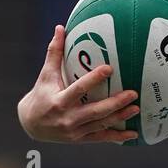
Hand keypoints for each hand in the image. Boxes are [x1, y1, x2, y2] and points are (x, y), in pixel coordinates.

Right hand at [17, 25, 139, 143]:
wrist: (31, 124)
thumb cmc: (41, 94)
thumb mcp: (46, 74)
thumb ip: (55, 52)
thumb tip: (60, 28)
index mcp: (59, 101)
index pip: (78, 88)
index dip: (94, 79)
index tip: (110, 68)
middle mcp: (67, 118)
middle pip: (95, 110)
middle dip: (115, 103)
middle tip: (133, 93)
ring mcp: (74, 131)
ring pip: (101, 124)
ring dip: (120, 117)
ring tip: (136, 108)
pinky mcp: (80, 139)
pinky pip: (101, 138)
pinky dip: (117, 137)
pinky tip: (133, 134)